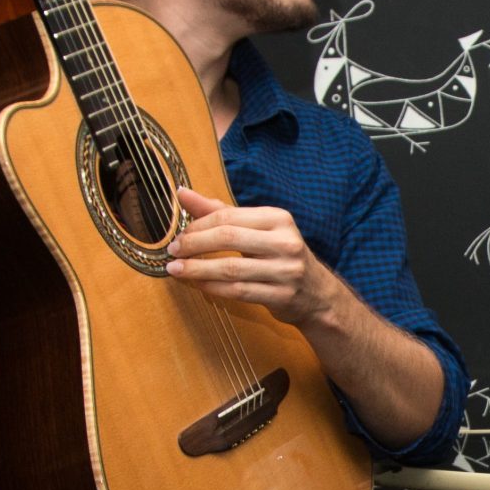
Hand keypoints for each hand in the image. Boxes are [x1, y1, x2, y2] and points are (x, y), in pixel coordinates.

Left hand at [164, 186, 340, 326]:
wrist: (317, 294)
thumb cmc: (279, 256)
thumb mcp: (256, 229)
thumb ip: (220, 211)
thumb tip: (183, 193)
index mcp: (278, 218)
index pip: (229, 216)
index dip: (198, 225)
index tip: (179, 235)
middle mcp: (285, 241)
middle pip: (228, 238)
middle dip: (194, 245)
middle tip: (172, 251)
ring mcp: (286, 270)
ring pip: (231, 268)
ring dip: (197, 269)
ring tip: (176, 269)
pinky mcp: (282, 296)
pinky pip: (238, 291)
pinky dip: (212, 288)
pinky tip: (197, 284)